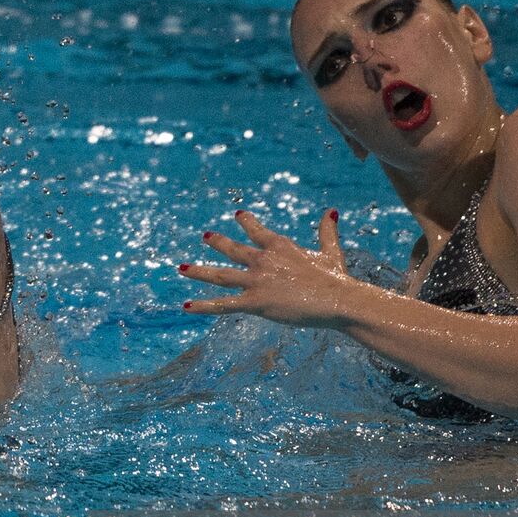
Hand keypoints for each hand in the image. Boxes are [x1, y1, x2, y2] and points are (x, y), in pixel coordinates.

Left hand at [179, 208, 351, 326]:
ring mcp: (256, 281)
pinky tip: (186, 306)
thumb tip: (332, 210)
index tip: (238, 215)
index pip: (257, 231)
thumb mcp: (330, 251)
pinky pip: (223, 304)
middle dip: (217, 243)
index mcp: (279, 246)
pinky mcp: (254, 302)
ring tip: (181, 268)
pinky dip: (203, 305)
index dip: (246, 222)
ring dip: (199, 272)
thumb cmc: (336, 278)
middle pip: (233, 249)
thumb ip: (326, 231)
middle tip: (205, 236)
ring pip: (220, 275)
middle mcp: (262, 260)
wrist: (336, 300)